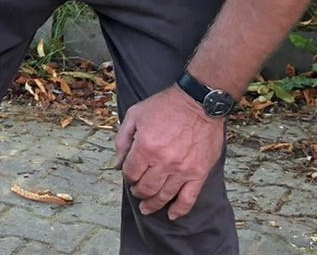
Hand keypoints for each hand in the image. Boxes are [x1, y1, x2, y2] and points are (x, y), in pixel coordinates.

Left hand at [113, 84, 225, 219]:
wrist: (198, 103)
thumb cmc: (165, 106)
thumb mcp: (135, 114)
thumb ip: (123, 139)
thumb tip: (117, 163)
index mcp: (145, 146)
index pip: (131, 172)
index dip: (127, 176)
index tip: (129, 175)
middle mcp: (163, 162)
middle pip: (146, 188)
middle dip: (138, 192)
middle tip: (136, 191)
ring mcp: (182, 170)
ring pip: (164, 196)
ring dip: (153, 204)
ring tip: (147, 207)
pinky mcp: (198, 174)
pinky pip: (188, 199)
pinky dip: (179, 210)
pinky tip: (171, 214)